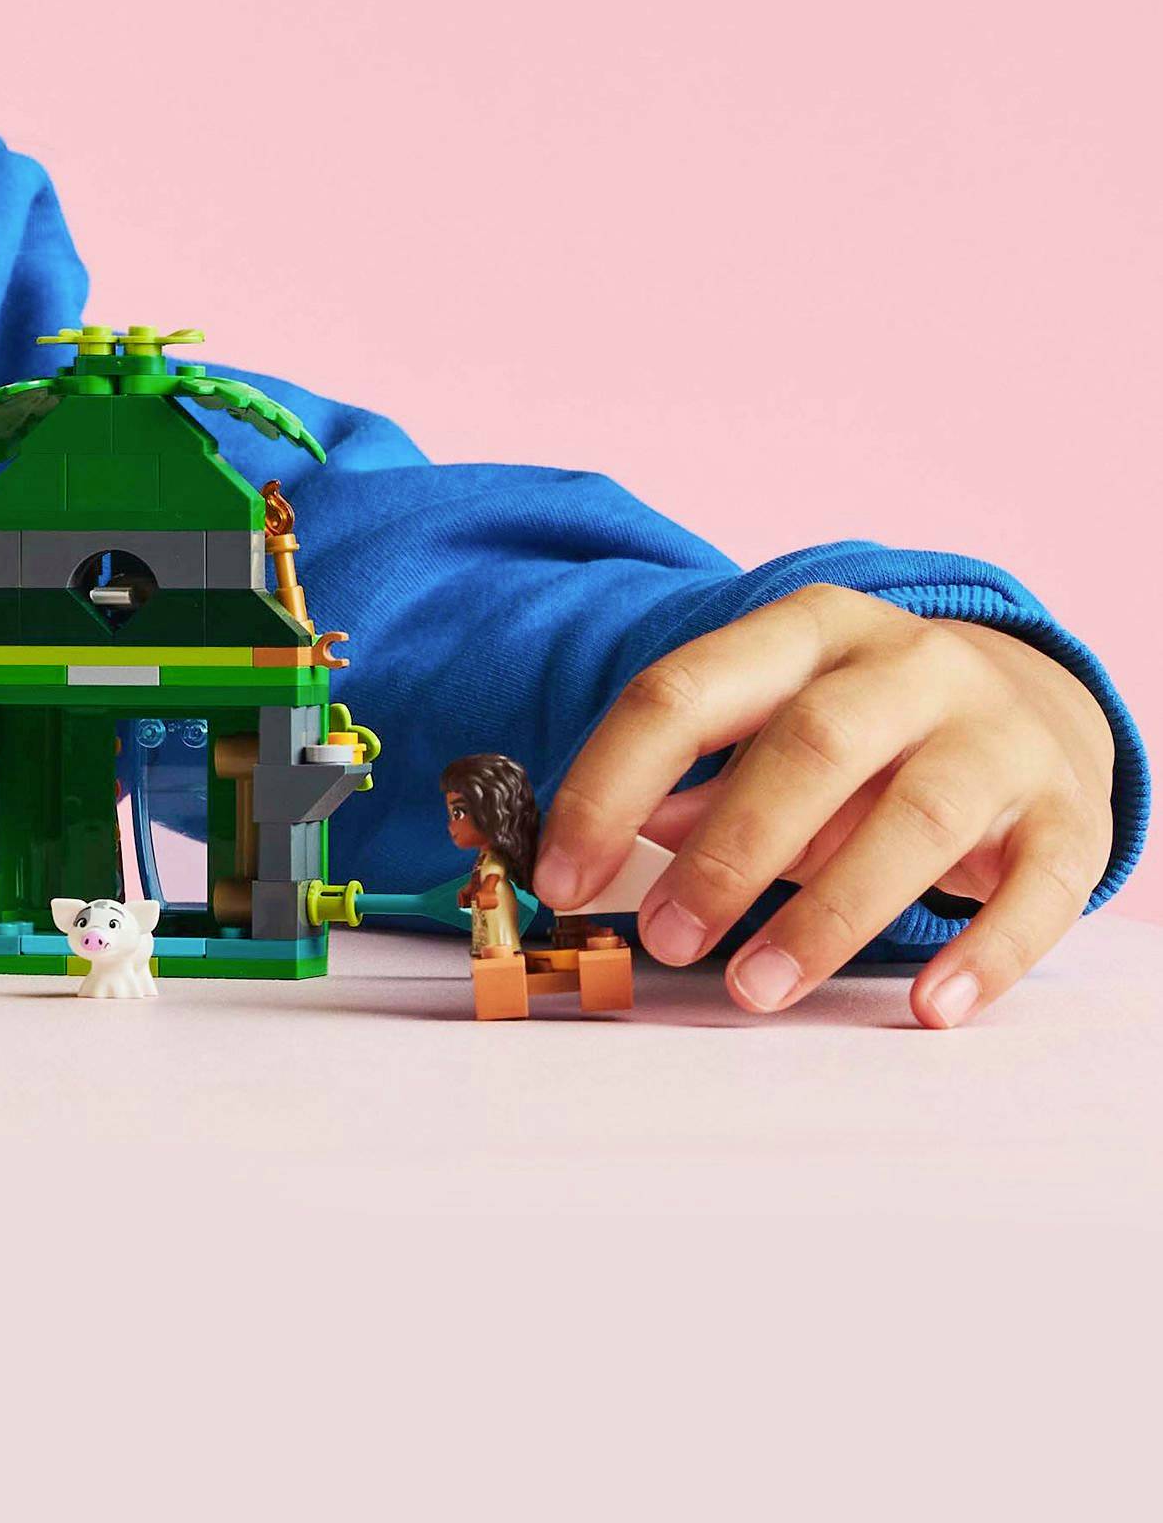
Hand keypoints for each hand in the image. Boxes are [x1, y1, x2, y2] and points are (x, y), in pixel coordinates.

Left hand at [534, 583, 1114, 1027]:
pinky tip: (929, 1004)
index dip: (612, 784)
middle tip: (665, 938)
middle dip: (727, 851)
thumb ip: (699, 782)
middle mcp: (905, 664)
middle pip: (808, 746)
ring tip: (756, 986)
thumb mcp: (774, 729)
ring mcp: (996, 733)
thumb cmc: (868, 734)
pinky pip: (1038, 886)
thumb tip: (614, 848)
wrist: (1033, 701)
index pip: (684, 691)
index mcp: (805, 629)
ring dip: (828, 914)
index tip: (564, 875)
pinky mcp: (1070, 811)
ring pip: (916, 816)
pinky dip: (984, 950)